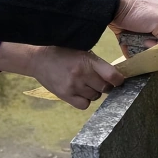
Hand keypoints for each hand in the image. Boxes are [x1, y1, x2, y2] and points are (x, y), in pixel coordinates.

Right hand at [0, 43, 123, 109]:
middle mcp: (82, 73)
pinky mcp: (65, 95)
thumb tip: (116, 76)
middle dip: (104, 85)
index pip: (112, 75)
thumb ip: (97, 64)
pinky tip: (79, 92)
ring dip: (93, 92)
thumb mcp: (82, 52)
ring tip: (84, 83)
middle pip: (105, 88)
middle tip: (96, 80)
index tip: (118, 80)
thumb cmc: (64, 54)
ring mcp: (73, 86)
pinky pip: (84, 104)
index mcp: (88, 60)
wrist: (39, 59)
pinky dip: (84, 100)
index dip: (118, 80)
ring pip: (95, 96)